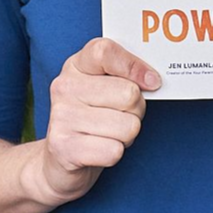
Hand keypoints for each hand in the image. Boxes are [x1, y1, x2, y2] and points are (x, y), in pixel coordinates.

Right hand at [41, 38, 159, 204]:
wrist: (59, 160)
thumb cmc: (92, 118)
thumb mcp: (104, 88)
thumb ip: (126, 76)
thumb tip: (153, 81)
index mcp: (76, 66)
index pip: (105, 51)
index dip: (134, 66)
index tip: (151, 81)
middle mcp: (64, 87)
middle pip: (129, 94)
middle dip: (137, 111)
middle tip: (121, 116)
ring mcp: (62, 116)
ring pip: (128, 126)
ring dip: (127, 135)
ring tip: (109, 134)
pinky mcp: (64, 147)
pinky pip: (114, 151)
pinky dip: (115, 153)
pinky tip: (99, 150)